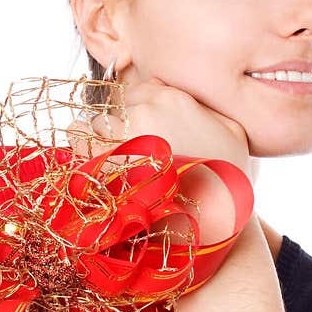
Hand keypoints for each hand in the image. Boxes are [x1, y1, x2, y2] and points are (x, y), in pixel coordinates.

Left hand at [67, 77, 252, 179]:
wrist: (213, 220)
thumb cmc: (228, 178)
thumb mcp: (233, 131)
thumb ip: (207, 107)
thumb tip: (180, 95)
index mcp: (174, 99)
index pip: (142, 90)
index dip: (143, 110)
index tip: (149, 130)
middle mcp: (146, 112)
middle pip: (120, 108)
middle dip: (125, 126)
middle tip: (138, 154)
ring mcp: (123, 137)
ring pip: (96, 124)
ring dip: (102, 141)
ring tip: (118, 165)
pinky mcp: (104, 164)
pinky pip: (77, 141)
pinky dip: (81, 149)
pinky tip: (93, 164)